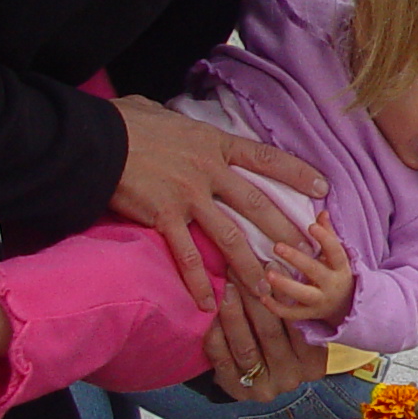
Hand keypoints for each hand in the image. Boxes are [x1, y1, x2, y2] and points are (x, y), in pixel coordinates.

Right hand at [107, 95, 326, 309]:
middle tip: (309, 251)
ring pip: (230, 237)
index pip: (265, 158)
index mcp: (213, 143)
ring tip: (269, 291)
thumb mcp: (166, 115)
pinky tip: (209, 303)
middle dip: (286, 230)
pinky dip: (198, 282)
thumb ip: (185, 128)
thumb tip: (183, 123)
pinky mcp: (163, 217)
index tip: (323, 187)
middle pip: (258, 204)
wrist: (94, 138)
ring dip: (251, 267)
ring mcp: (188, 196)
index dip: (296, 173)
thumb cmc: (126, 122)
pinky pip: (187, 256)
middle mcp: (208, 170)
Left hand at [202, 277, 321, 403]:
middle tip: (242, 268)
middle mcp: (290, 378)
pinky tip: (211, 314)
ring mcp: (263, 387)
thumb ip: (296, 311)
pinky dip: (216, 334)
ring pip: (245, 345)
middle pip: (270, 332)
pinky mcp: (236, 391)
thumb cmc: (284, 346)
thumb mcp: (298, 334)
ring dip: (233, 312)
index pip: (297, 324)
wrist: (261, 380)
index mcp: (312, 364)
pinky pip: (222, 359)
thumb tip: (284, 266)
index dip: (283, 292)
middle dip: (254, 297)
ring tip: (228, 286)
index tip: (272, 264)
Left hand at [262, 216, 353, 324]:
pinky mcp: (309, 314)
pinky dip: (276, 307)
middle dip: (297, 259)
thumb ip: (328, 234)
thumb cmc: (336, 273)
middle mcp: (332, 285)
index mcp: (340, 267)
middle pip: (315, 271)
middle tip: (277, 246)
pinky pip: (292, 314)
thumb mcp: (336, 256)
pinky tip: (262, 296)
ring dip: (285, 284)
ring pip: (303, 294)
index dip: (325, 239)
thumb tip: (322, 212)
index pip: (336, 251)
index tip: (311, 226)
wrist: (346, 306)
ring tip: (268, 273)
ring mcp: (320, 301)